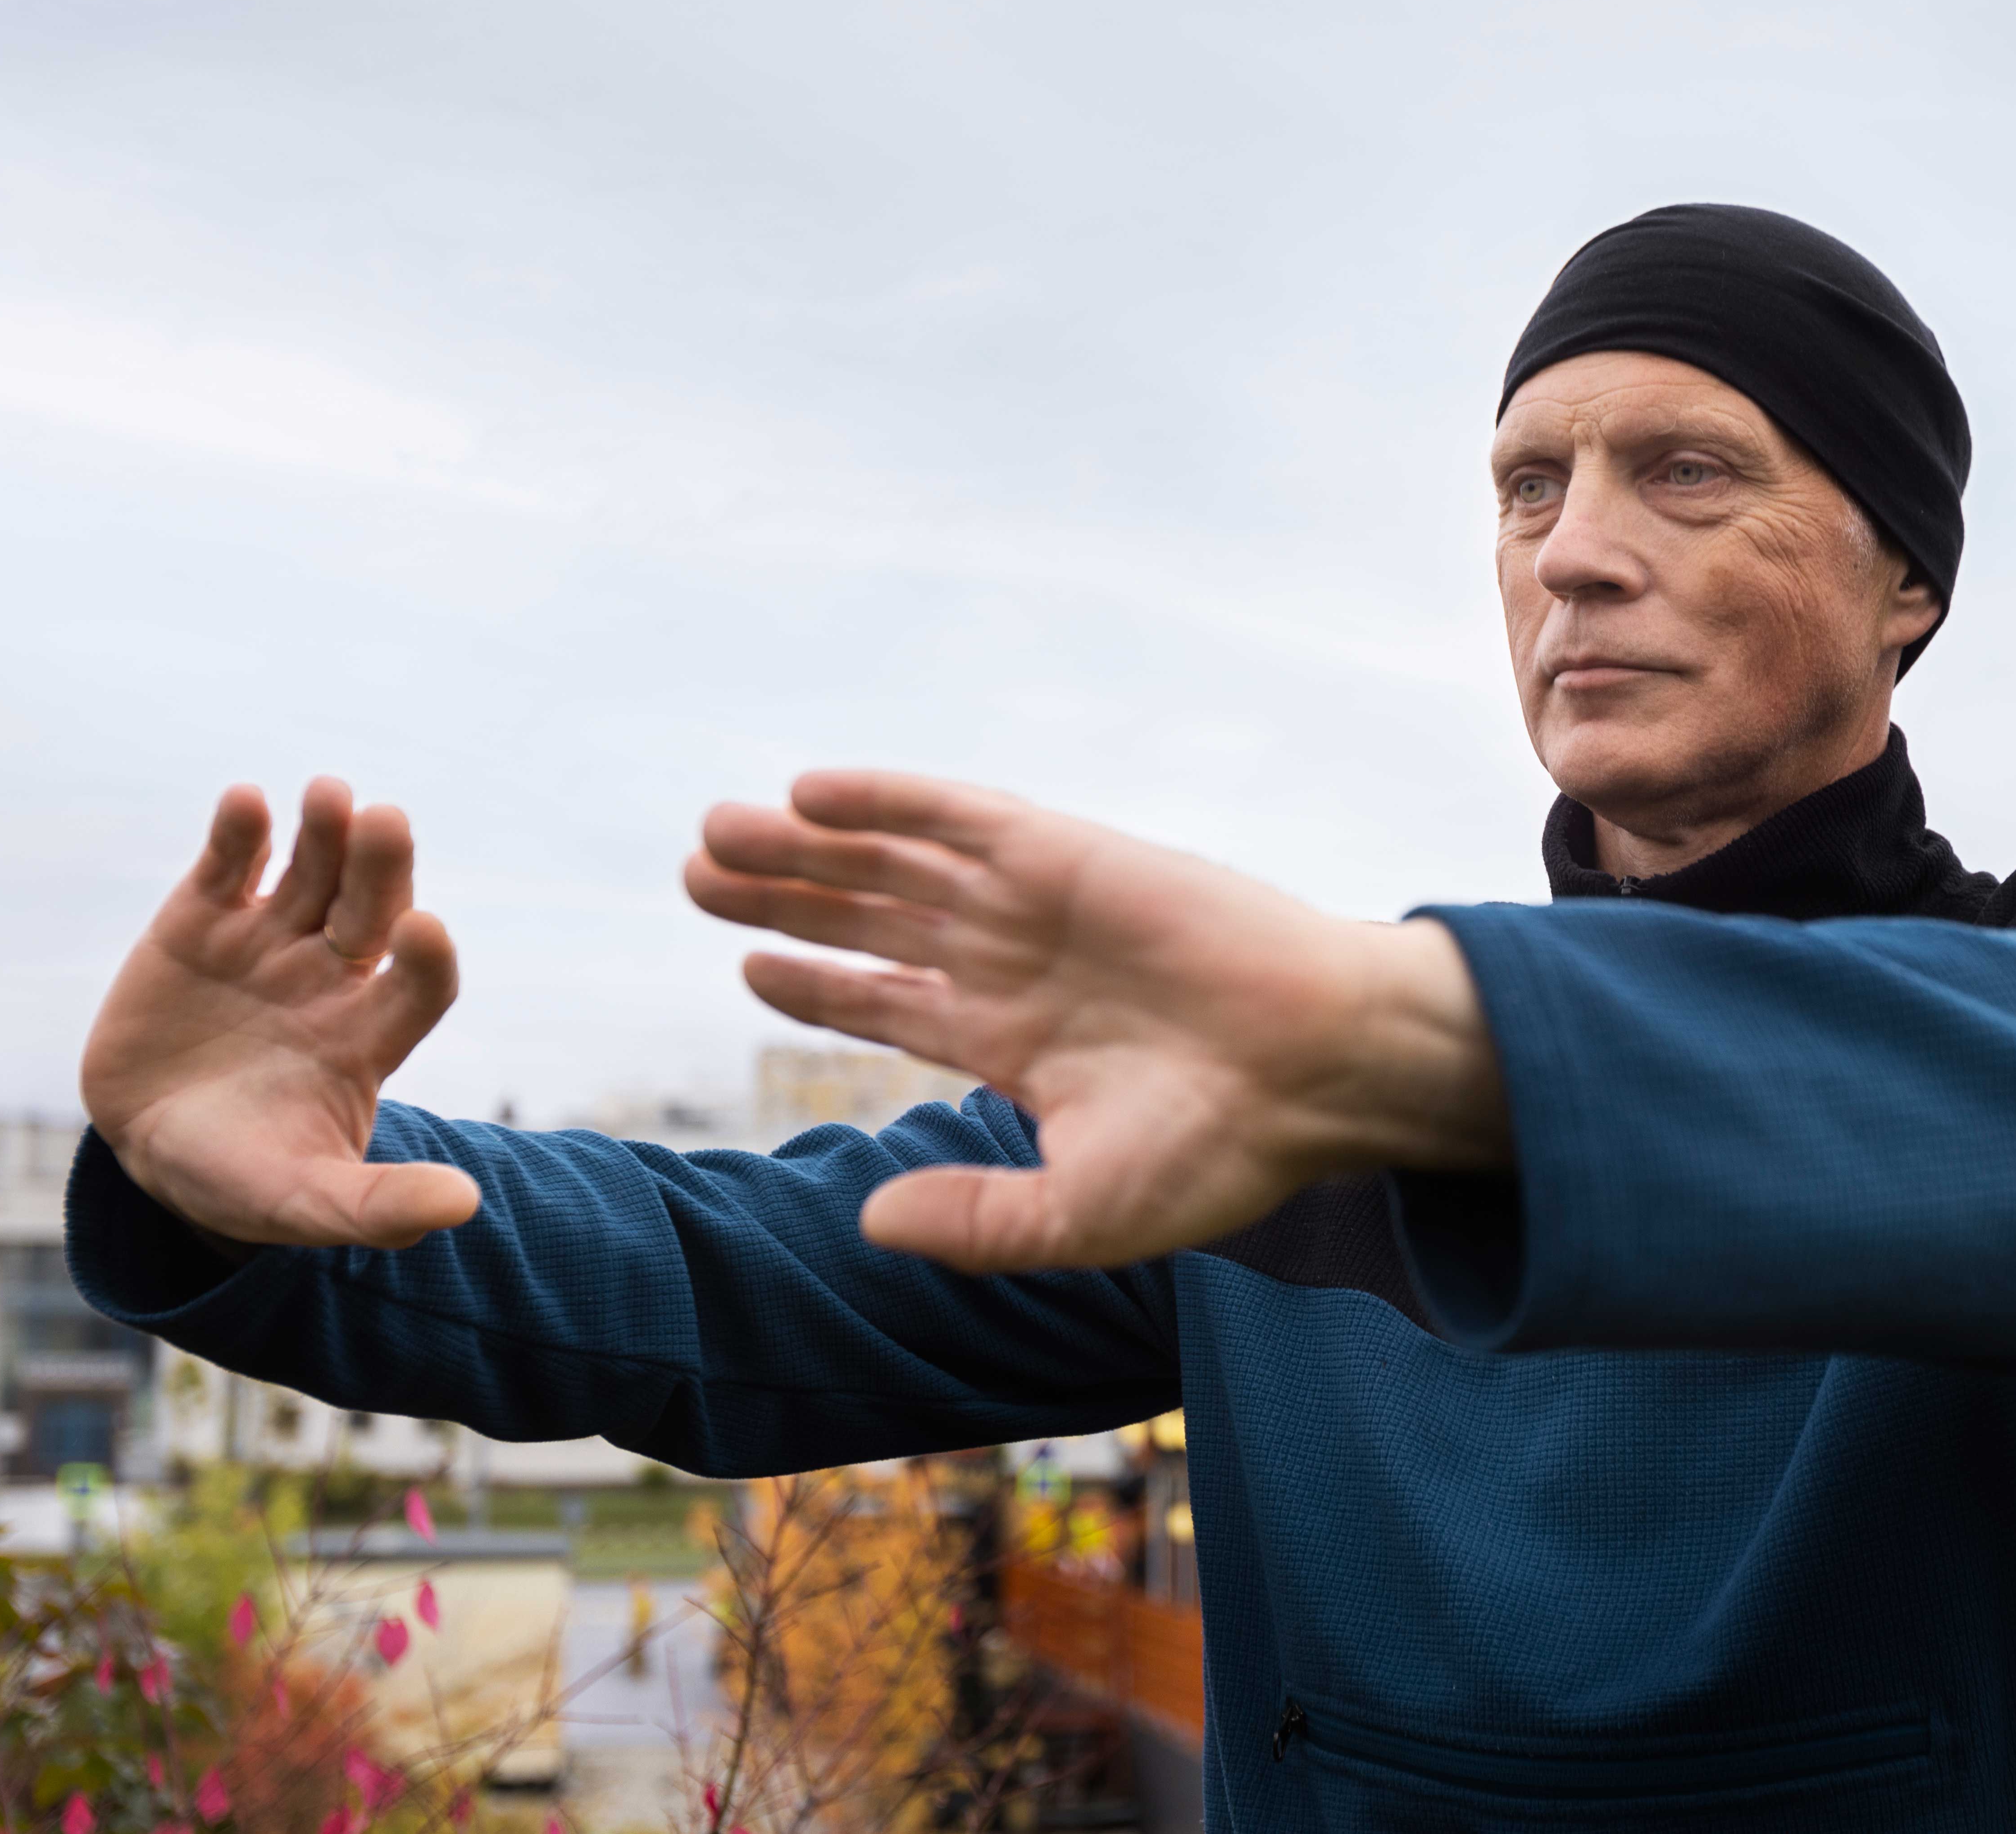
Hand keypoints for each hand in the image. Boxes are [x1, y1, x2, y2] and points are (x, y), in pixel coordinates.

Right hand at [79, 779, 478, 1249]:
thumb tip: (468, 1207)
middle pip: (372, 910)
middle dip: (381, 868)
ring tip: (330, 796)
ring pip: (311, 873)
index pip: (420, 985)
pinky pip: (230, 865)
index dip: (427, 959)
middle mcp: (331, 976)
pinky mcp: (201, 920)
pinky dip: (239, 832)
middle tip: (385, 821)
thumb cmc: (241, 1177)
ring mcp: (268, 941)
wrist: (152, 1146)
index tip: (424, 930)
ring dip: (323, 832)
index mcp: (368, 1036)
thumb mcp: (306, 1205)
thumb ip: (378, 1209)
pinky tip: (247, 803)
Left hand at [686, 774, 1506, 1272]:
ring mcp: (1036, 903)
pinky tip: (814, 790)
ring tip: (718, 831)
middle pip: (870, 918)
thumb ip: (971, 1224)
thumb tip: (867, 1222)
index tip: (745, 962)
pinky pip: (958, 815)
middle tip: (695, 873)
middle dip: (784, 895)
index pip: (887, 1000)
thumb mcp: (1078, 1215)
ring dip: (807, 844)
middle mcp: (1013, 963)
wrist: (1320, 1070)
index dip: (813, 980)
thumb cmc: (1224, 1149)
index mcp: (1013, 1042)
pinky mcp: (1067, 854)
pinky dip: (886, 797)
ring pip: (894, 861)